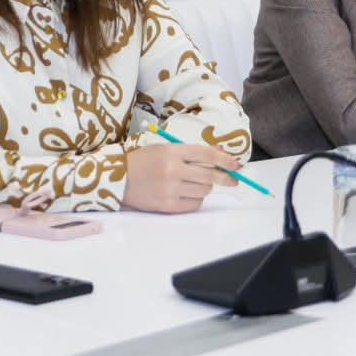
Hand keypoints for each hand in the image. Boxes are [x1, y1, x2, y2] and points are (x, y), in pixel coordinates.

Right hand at [122, 142, 240, 213]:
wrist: (118, 180)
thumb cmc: (143, 161)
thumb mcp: (164, 149)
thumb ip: (191, 152)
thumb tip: (220, 156)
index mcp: (172, 151)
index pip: (207, 155)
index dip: (225, 160)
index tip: (237, 165)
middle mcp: (173, 169)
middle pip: (210, 175)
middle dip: (225, 177)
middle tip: (232, 180)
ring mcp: (170, 189)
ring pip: (203, 190)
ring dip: (205, 187)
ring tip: (193, 184)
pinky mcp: (168, 206)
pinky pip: (194, 205)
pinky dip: (196, 200)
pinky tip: (187, 194)